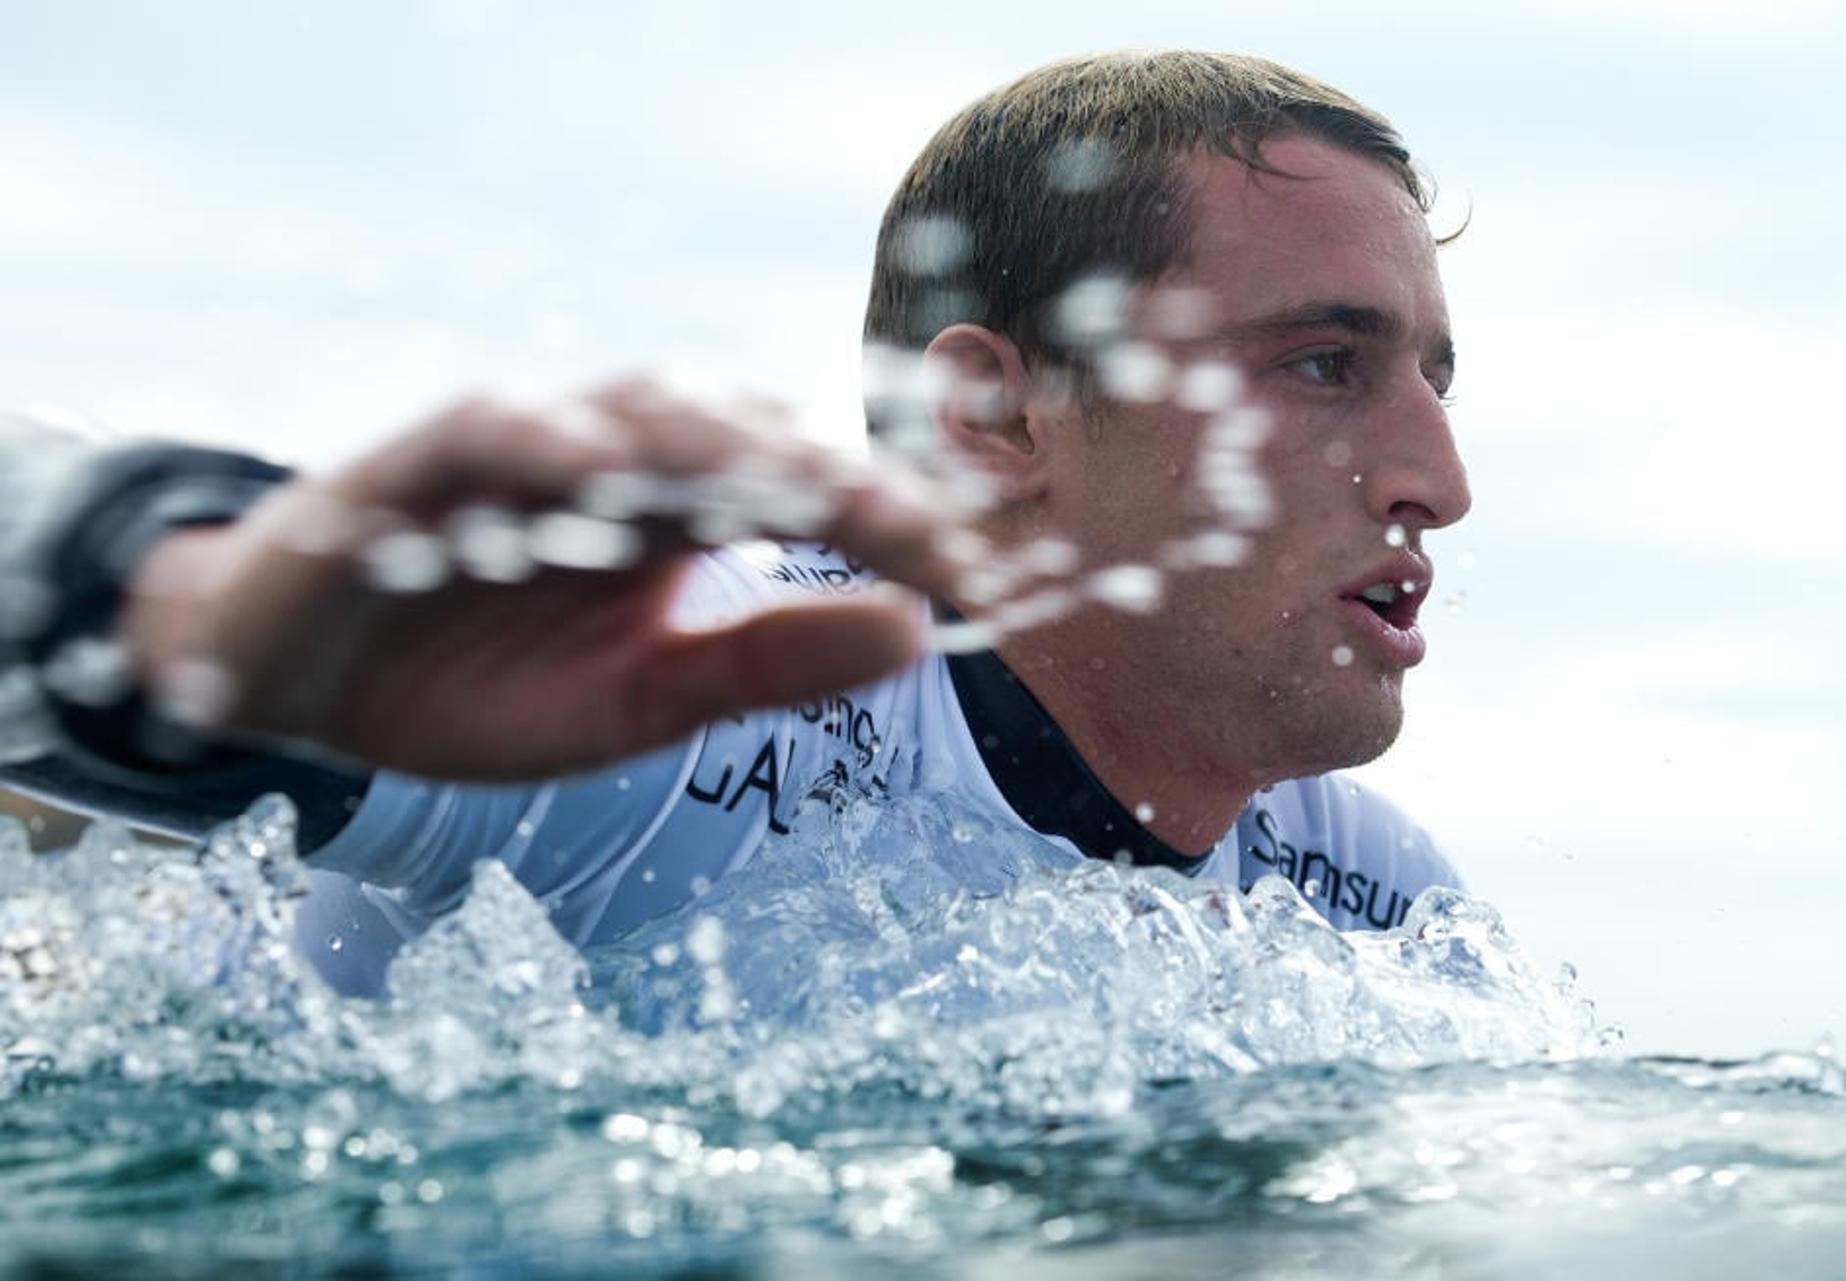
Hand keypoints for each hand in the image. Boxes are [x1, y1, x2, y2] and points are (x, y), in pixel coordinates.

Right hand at [122, 381, 974, 780]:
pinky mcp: (416, 461)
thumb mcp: (644, 701)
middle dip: (837, 482)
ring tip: (804, 489)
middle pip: (746, 437)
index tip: (981, 577)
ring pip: (635, 410)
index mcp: (681, 518)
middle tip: (926, 534)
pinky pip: (488, 429)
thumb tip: (920, 633)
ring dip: (721, 443)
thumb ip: (767, 666)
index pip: (806, 497)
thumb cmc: (480, 686)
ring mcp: (521, 451)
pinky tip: (609, 474)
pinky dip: (548, 441)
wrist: (306, 691)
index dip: (891, 526)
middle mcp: (618, 465)